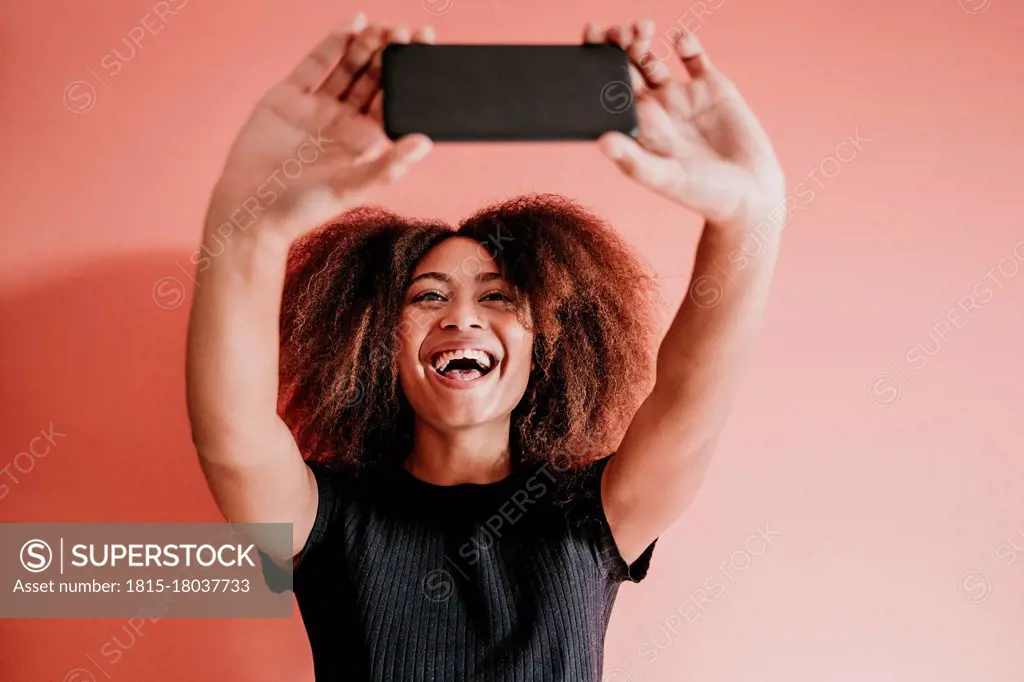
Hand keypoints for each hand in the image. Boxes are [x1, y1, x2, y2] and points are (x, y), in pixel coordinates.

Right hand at [208, 13, 434, 240]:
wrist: (249, 209)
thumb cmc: (302, 209)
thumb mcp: (350, 187)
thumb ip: (386, 166)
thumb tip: (423, 144)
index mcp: (365, 144)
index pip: (395, 104)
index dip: (410, 79)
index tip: (427, 51)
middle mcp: (345, 123)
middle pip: (374, 81)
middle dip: (391, 56)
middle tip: (407, 30)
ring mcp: (317, 108)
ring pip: (349, 68)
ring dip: (367, 46)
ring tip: (385, 27)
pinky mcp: (289, 97)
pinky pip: (316, 64)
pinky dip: (334, 42)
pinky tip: (355, 23)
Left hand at [587, 21, 784, 233]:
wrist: (751, 194)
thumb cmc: (703, 195)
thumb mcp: (666, 179)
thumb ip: (634, 159)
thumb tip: (601, 140)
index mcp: (636, 129)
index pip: (607, 93)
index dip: (596, 68)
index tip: (590, 48)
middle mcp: (654, 109)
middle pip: (625, 70)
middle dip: (616, 46)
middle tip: (616, 31)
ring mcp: (681, 96)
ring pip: (652, 58)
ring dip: (642, 40)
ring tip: (641, 29)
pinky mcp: (712, 86)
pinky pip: (693, 56)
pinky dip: (685, 42)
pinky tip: (681, 40)